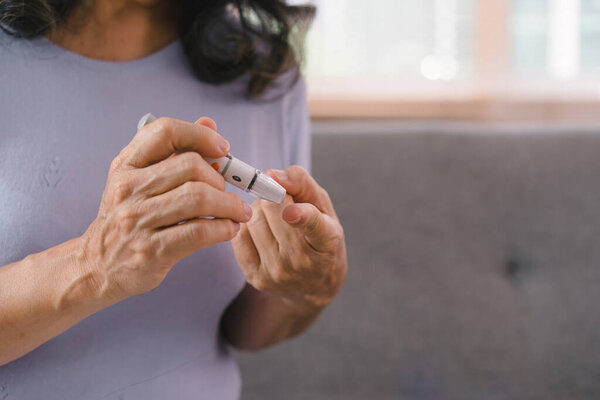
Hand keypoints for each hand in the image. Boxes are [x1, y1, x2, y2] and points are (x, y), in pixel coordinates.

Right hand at [80, 117, 252, 300]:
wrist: (98, 267)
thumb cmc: (127, 221)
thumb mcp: (139, 182)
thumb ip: (173, 153)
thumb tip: (209, 125)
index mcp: (126, 166)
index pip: (165, 131)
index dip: (200, 135)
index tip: (222, 148)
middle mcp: (128, 189)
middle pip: (190, 166)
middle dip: (219, 179)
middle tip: (228, 192)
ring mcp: (137, 220)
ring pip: (199, 198)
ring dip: (229, 205)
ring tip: (238, 212)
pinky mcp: (151, 250)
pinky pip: (199, 232)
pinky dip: (223, 228)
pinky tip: (229, 229)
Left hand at [231, 166, 346, 308]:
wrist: (313, 287)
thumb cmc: (320, 238)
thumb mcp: (324, 208)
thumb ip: (303, 184)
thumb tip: (272, 174)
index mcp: (327, 240)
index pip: (314, 226)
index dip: (301, 216)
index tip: (290, 212)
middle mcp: (301, 260)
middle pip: (273, 209)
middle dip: (274, 198)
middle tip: (283, 203)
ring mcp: (276, 272)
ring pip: (253, 220)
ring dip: (259, 211)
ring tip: (273, 220)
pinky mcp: (256, 278)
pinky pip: (239, 235)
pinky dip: (247, 226)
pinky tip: (262, 232)